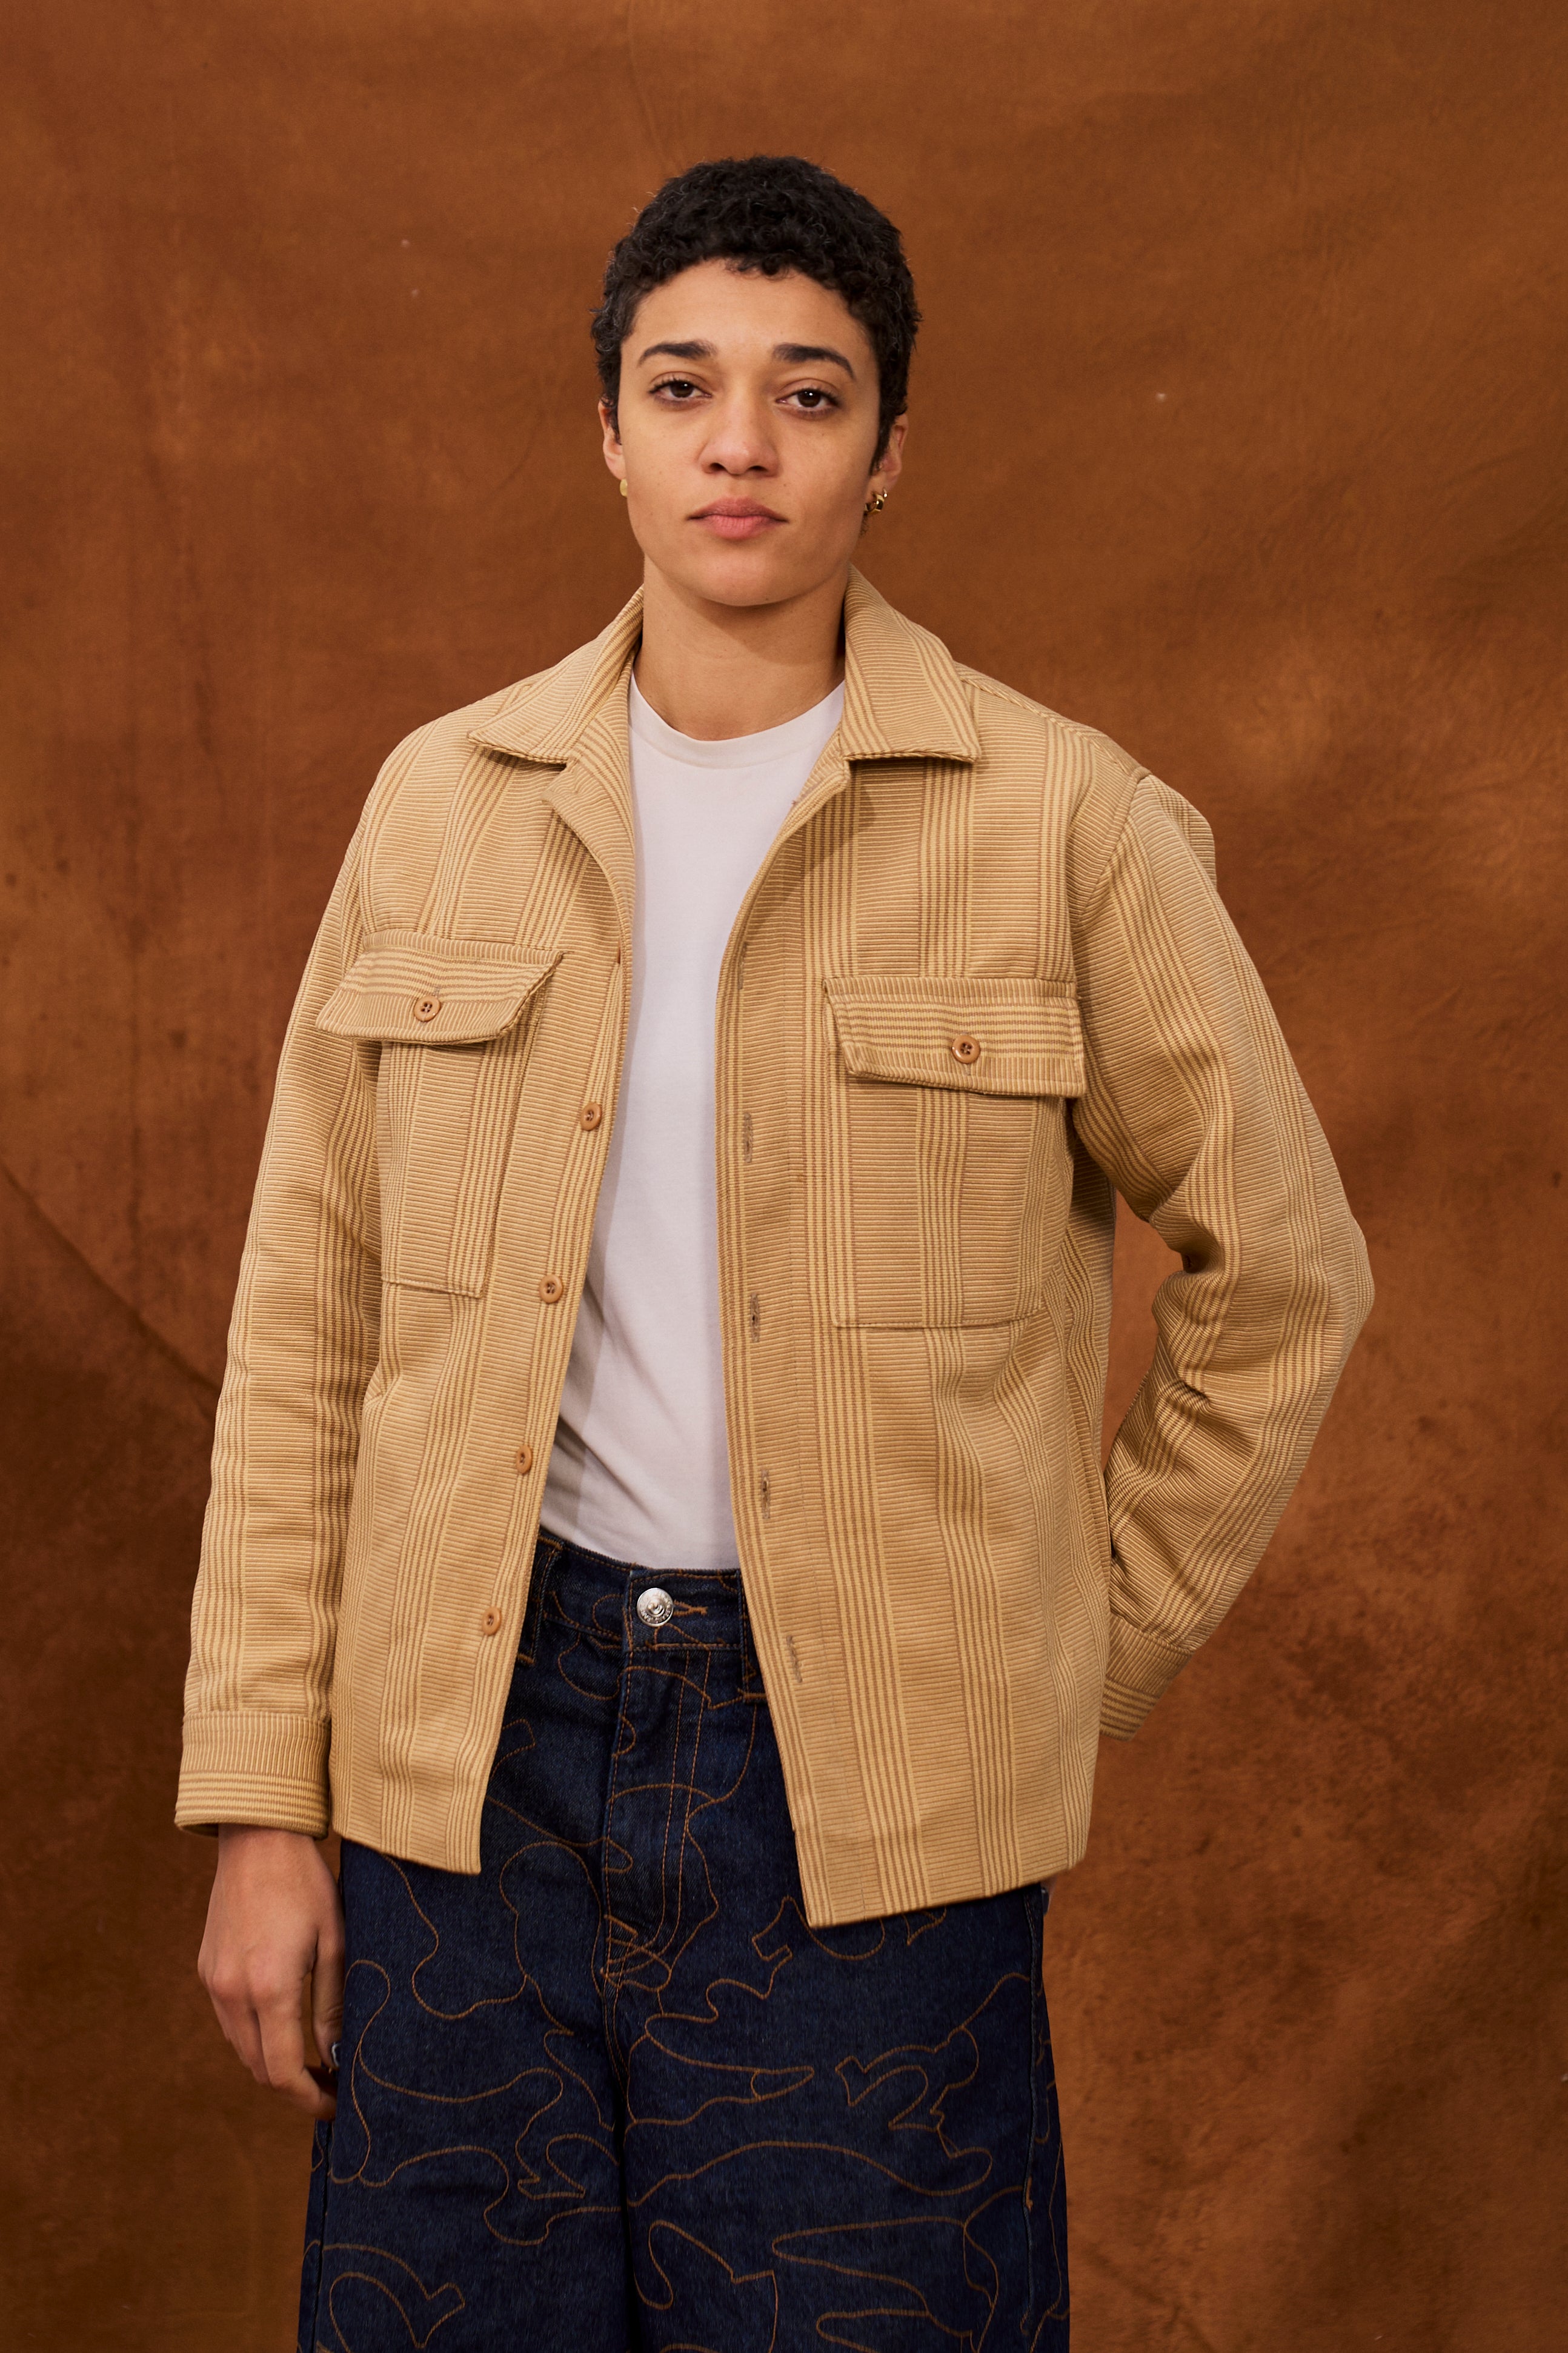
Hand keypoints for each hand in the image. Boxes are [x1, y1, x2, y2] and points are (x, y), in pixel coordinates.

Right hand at [198, 1827, 344, 2119]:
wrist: (258, 1838)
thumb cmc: (306, 1884)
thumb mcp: (336, 1941)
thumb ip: (333, 2004)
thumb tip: (335, 2055)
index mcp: (269, 1987)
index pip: (284, 2070)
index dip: (309, 2098)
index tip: (335, 2106)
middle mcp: (232, 1992)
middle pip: (259, 2068)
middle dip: (294, 2087)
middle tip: (330, 2085)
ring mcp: (214, 1982)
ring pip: (241, 2048)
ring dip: (273, 2063)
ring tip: (312, 2061)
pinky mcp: (207, 1969)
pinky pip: (229, 2022)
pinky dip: (255, 2036)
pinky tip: (284, 2026)